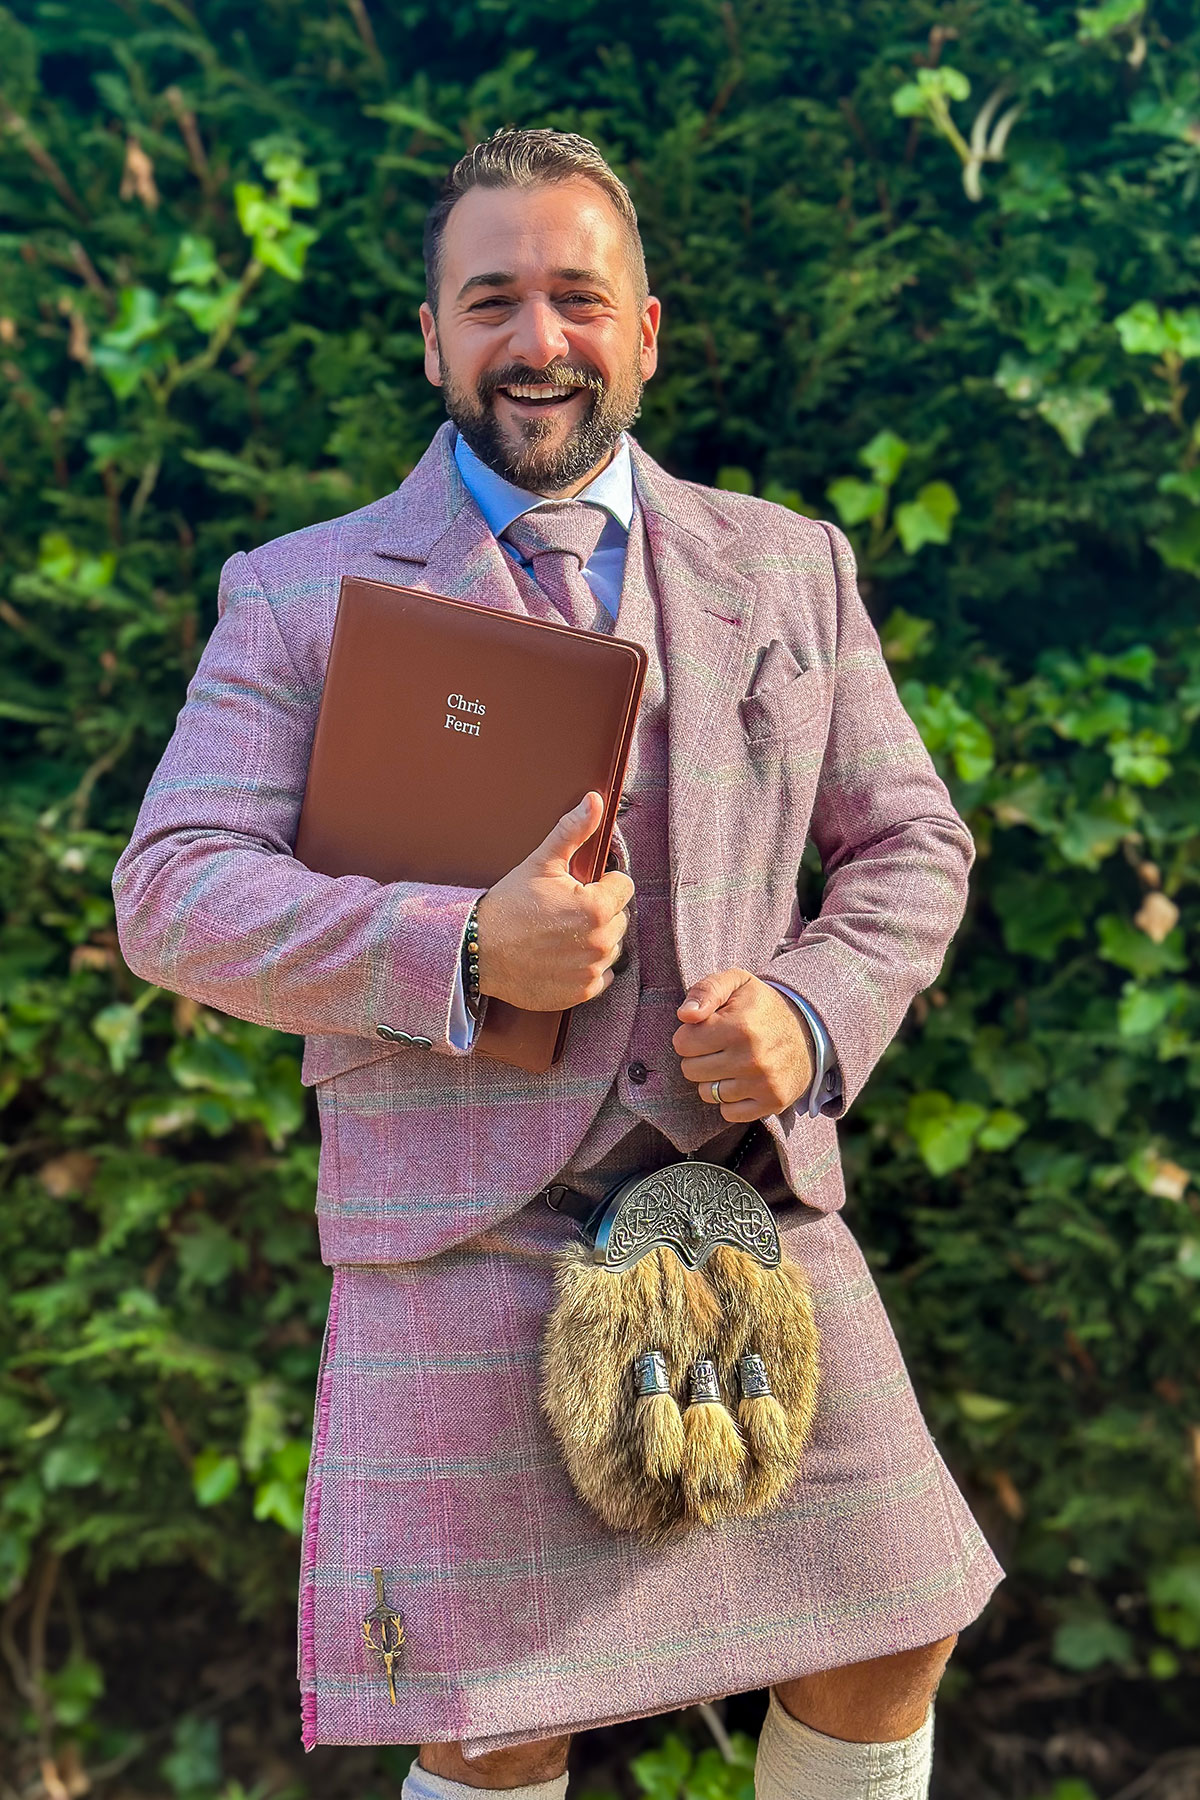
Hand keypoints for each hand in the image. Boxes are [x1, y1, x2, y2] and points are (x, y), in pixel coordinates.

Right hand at [475, 792, 633, 1011]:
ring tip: (561, 934)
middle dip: (599, 912)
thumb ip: (573, 831)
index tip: (578, 888)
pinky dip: (586, 968)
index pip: (623, 887)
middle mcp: (600, 941)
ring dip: (594, 940)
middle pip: (619, 919)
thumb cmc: (509, 905)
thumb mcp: (541, 862)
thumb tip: (595, 800)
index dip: (602, 884)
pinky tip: (561, 957)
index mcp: (596, 906)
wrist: (478, 950)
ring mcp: (591, 970)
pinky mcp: (581, 992)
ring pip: (611, 948)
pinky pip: (601, 976)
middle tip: (564, 912)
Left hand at [672, 968, 814, 1122]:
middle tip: (719, 1046)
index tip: (708, 1028)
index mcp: (740, 1026)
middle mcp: (753, 1058)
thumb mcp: (736, 982)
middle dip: (698, 1057)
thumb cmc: (761, 1006)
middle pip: (690, 1070)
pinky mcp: (773, 1102)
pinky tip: (742, 1081)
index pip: (682, 1043)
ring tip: (732, 1062)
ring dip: (713, 1079)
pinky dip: (730, 1100)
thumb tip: (685, 1015)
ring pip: (707, 1093)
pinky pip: (728, 1112)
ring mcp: (764, 1083)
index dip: (690, 1034)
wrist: (809, 1029)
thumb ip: (706, 991)